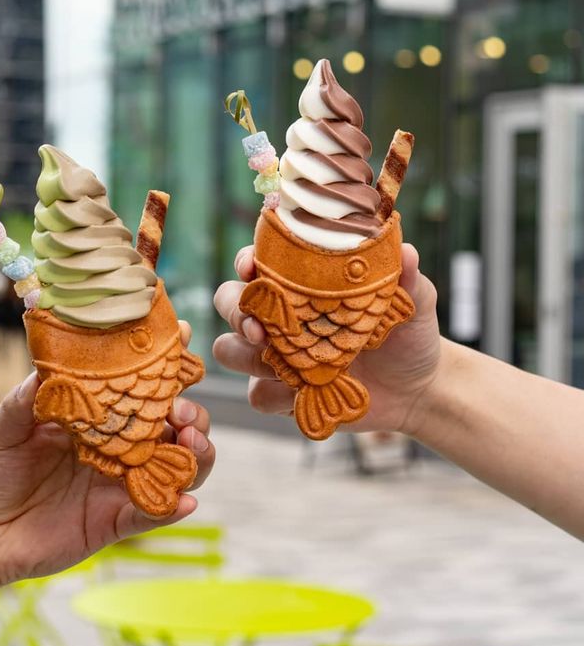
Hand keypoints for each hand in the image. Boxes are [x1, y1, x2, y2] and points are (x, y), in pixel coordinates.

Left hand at [0, 322, 214, 589]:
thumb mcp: (4, 426)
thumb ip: (26, 398)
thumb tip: (48, 369)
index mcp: (100, 415)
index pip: (143, 386)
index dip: (168, 363)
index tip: (181, 337)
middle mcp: (121, 446)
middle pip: (177, 425)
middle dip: (192, 413)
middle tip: (179, 410)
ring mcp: (123, 483)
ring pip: (179, 466)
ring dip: (196, 453)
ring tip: (189, 442)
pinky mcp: (118, 520)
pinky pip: (155, 512)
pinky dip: (174, 506)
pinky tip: (185, 499)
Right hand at [213, 244, 439, 434]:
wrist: (417, 389)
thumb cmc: (408, 334)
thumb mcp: (413, 302)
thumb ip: (407, 278)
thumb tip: (408, 252)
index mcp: (301, 282)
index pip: (257, 261)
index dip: (246, 261)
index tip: (251, 267)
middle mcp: (280, 315)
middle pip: (228, 300)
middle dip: (234, 310)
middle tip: (259, 326)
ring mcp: (276, 355)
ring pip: (229, 349)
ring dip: (245, 355)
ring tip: (275, 360)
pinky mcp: (281, 393)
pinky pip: (257, 394)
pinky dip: (273, 394)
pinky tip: (300, 392)